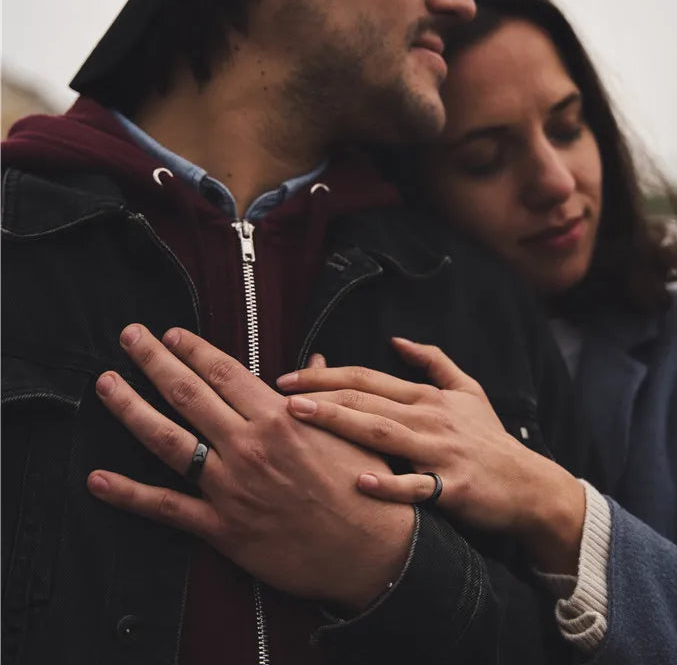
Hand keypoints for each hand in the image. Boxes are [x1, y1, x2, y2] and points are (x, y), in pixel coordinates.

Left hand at [87, 325, 412, 609]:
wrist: (370, 549)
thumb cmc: (365, 485)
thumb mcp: (349, 428)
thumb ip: (323, 392)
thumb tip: (317, 360)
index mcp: (280, 418)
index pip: (225, 373)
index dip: (194, 350)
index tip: (172, 334)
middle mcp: (249, 446)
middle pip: (188, 394)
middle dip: (154, 360)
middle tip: (130, 337)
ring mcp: (231, 486)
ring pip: (168, 440)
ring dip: (131, 408)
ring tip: (106, 383)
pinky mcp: (223, 527)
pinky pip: (168, 507)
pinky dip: (130, 494)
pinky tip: (99, 479)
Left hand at [277, 338, 584, 574]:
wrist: (527, 484)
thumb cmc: (489, 438)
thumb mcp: (469, 390)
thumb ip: (434, 361)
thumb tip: (398, 339)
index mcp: (427, 397)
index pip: (367, 379)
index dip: (326, 375)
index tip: (288, 378)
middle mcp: (429, 418)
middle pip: (366, 401)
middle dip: (319, 396)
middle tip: (278, 396)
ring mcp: (440, 451)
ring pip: (382, 433)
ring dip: (339, 424)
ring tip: (301, 420)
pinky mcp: (452, 486)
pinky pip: (416, 486)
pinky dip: (388, 483)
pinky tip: (359, 481)